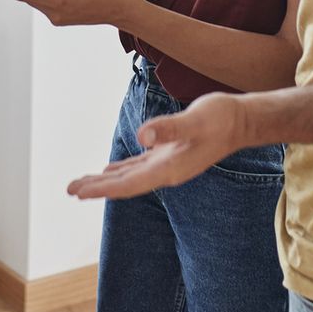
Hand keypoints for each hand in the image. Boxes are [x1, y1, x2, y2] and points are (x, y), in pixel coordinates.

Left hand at [67, 93, 250, 199]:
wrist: (243, 121)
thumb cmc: (221, 118)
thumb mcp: (195, 119)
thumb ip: (169, 128)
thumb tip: (142, 136)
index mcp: (169, 169)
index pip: (129, 184)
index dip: (103, 189)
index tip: (80, 192)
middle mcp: (166, 172)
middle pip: (125, 185)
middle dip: (97, 188)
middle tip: (69, 189)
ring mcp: (168, 165)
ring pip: (129, 177)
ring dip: (104, 181)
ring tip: (81, 185)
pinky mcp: (170, 154)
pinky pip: (139, 167)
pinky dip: (121, 170)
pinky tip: (109, 171)